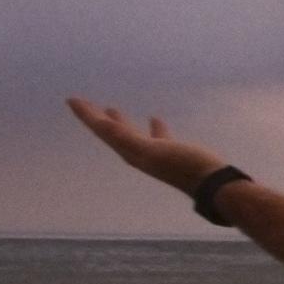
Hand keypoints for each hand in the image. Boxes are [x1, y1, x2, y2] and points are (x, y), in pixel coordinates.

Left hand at [66, 97, 228, 197]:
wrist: (212, 184)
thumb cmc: (185, 165)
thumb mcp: (153, 150)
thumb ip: (128, 138)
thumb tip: (103, 124)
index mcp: (131, 151)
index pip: (103, 130)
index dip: (86, 115)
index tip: (71, 99)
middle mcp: (138, 153)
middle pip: (110, 133)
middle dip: (96, 118)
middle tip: (82, 102)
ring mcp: (155, 154)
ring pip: (131, 134)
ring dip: (120, 122)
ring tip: (110, 108)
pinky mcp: (172, 152)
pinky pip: (155, 136)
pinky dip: (151, 127)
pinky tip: (154, 119)